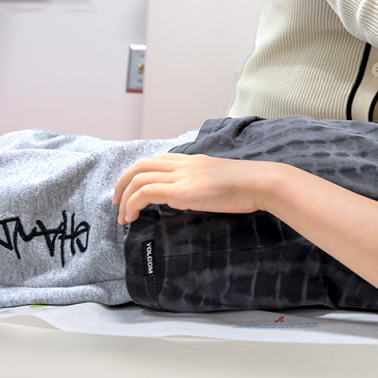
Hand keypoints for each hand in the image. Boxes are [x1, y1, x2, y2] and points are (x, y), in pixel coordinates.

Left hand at [113, 153, 276, 223]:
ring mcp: (182, 176)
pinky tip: (133, 218)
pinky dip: (132, 204)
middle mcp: (184, 164)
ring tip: (123, 216)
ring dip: (124, 197)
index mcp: (194, 161)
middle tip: (117, 203)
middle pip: (141, 165)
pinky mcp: (182, 191)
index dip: (139, 175)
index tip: (133, 192)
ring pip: (138, 177)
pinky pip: (146, 193)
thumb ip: (203, 184)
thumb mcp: (221, 180)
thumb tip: (193, 196)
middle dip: (122, 183)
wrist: (260, 183)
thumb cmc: (249, 186)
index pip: (158, 160)